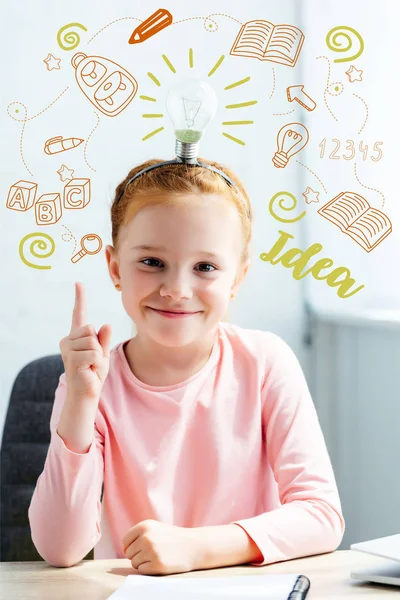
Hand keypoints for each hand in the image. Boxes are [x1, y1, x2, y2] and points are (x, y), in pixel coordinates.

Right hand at [59, 282, 111, 399]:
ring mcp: (68, 349)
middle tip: (93, 361)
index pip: (78, 314)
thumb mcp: (102, 354)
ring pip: (93, 340)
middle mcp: (68, 340)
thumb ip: (103, 340)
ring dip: (98, 355)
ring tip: (90, 366)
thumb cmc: (92, 374)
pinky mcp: (71, 358)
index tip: (79, 283)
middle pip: (91, 328)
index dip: (79, 298)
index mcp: (76, 337)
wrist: (85, 394)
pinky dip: (97, 363)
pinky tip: (89, 370)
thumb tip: (106, 324)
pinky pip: (94, 352)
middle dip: (98, 345)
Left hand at [122, 519, 199, 575]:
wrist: (194, 546)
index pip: (125, 541)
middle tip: (154, 552)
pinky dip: (149, 569)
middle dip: (138, 555)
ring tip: (158, 556)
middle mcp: (146, 537)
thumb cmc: (172, 538)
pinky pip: (141, 570)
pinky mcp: (156, 564)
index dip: (132, 546)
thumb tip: (123, 550)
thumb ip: (139, 535)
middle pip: (129, 553)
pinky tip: (160, 562)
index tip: (143, 547)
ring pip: (134, 563)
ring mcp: (151, 551)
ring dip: (143, 562)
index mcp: (145, 526)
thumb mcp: (155, 529)